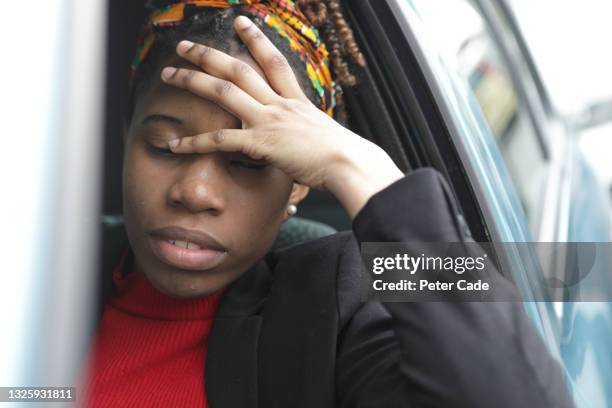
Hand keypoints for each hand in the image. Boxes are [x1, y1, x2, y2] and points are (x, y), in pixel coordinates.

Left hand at [160, 16, 402, 218]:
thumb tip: (298, 140)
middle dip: (209, 54)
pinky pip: (220, 140)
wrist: (349, 163)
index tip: (240, 21)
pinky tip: (175, 145)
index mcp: (296, 100)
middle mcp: (279, 104)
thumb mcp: (322, 135)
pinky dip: (195, 143)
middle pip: (239, 69)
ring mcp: (269, 120)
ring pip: (224, 92)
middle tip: (184, 46)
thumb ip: (304, 132)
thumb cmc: (343, 156)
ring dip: (192, 80)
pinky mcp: (261, 143)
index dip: (255, 39)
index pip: (272, 61)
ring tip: (168, 74)